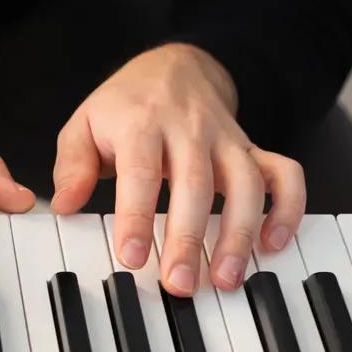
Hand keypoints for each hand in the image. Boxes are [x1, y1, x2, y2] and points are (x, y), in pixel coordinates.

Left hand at [51, 43, 304, 295]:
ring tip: (225, 278)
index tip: (131, 257)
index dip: (137, 217)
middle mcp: (189, 130)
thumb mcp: (83, 126)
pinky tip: (274, 243)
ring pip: (246, 185)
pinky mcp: (252, 149)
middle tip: (178, 284)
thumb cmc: (123, 108)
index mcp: (141, 124)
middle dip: (188, 238)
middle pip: (195, 185)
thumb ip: (72, 166)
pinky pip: (284, 174)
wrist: (174, 66)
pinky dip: (287, 207)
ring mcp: (226, 139)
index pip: (140, 173)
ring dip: (239, 234)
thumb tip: (64, 206)